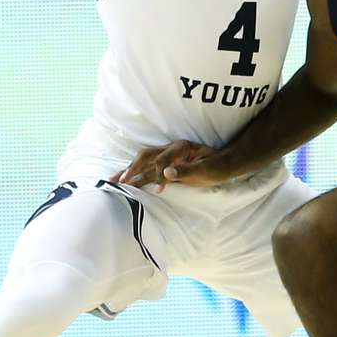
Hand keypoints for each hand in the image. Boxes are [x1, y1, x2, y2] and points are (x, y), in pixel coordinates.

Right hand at [110, 140, 230, 190]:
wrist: (223, 165)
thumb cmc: (217, 166)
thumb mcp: (207, 169)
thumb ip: (187, 171)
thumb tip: (166, 173)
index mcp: (181, 148)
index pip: (163, 159)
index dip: (160, 173)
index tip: (159, 189)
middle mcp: (170, 150)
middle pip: (146, 155)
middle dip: (134, 167)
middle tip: (124, 181)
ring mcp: (166, 158)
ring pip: (142, 163)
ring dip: (128, 171)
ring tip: (113, 181)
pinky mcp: (165, 167)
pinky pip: (146, 171)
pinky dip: (135, 176)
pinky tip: (123, 182)